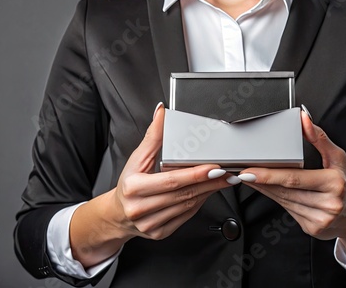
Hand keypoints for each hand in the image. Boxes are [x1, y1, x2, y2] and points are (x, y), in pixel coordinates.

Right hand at [112, 103, 236, 240]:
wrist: (117, 214)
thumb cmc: (129, 183)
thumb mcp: (137, 158)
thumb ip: (153, 136)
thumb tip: (162, 113)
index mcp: (134, 187)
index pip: (171, 180)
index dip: (195, 174)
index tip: (214, 167)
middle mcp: (140, 208)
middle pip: (184, 194)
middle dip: (210, 182)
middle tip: (228, 173)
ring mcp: (150, 224)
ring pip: (188, 206)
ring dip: (208, 192)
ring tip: (223, 180)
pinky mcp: (160, 233)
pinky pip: (186, 216)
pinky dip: (200, 203)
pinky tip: (208, 192)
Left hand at [238, 107, 345, 263]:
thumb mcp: (338, 158)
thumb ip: (319, 139)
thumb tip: (304, 120)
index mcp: (334, 183)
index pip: (294, 178)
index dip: (269, 175)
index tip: (249, 170)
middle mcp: (328, 203)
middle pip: (285, 191)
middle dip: (261, 181)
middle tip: (242, 171)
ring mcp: (319, 219)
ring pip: (283, 201)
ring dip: (264, 189)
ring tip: (250, 178)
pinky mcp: (312, 228)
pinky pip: (287, 210)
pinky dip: (275, 198)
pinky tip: (267, 189)